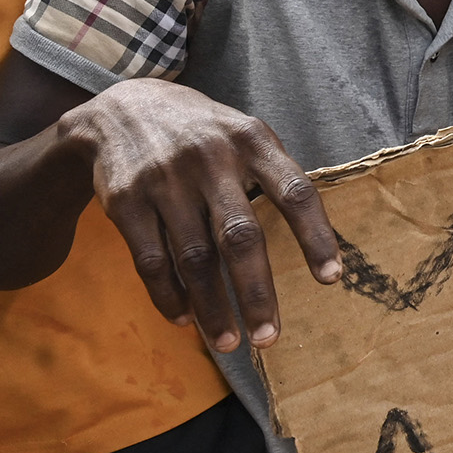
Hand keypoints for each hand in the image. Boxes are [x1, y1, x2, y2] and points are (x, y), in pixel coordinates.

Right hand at [55, 79, 340, 352]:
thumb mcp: (244, 135)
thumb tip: (316, 241)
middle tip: (270, 337)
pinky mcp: (126, 201)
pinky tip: (186, 319)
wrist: (121, 109)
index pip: (295, 192)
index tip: (331, 279)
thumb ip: (275, 176)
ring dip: (213, 308)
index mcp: (252, 140)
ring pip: (194, 258)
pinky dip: (170, 297)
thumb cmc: (204, 135)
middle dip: (257, 293)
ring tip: (229, 343)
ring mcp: (165, 180)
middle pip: (240, 236)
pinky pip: (151, 261)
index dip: (316, 236)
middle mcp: (211, 158)